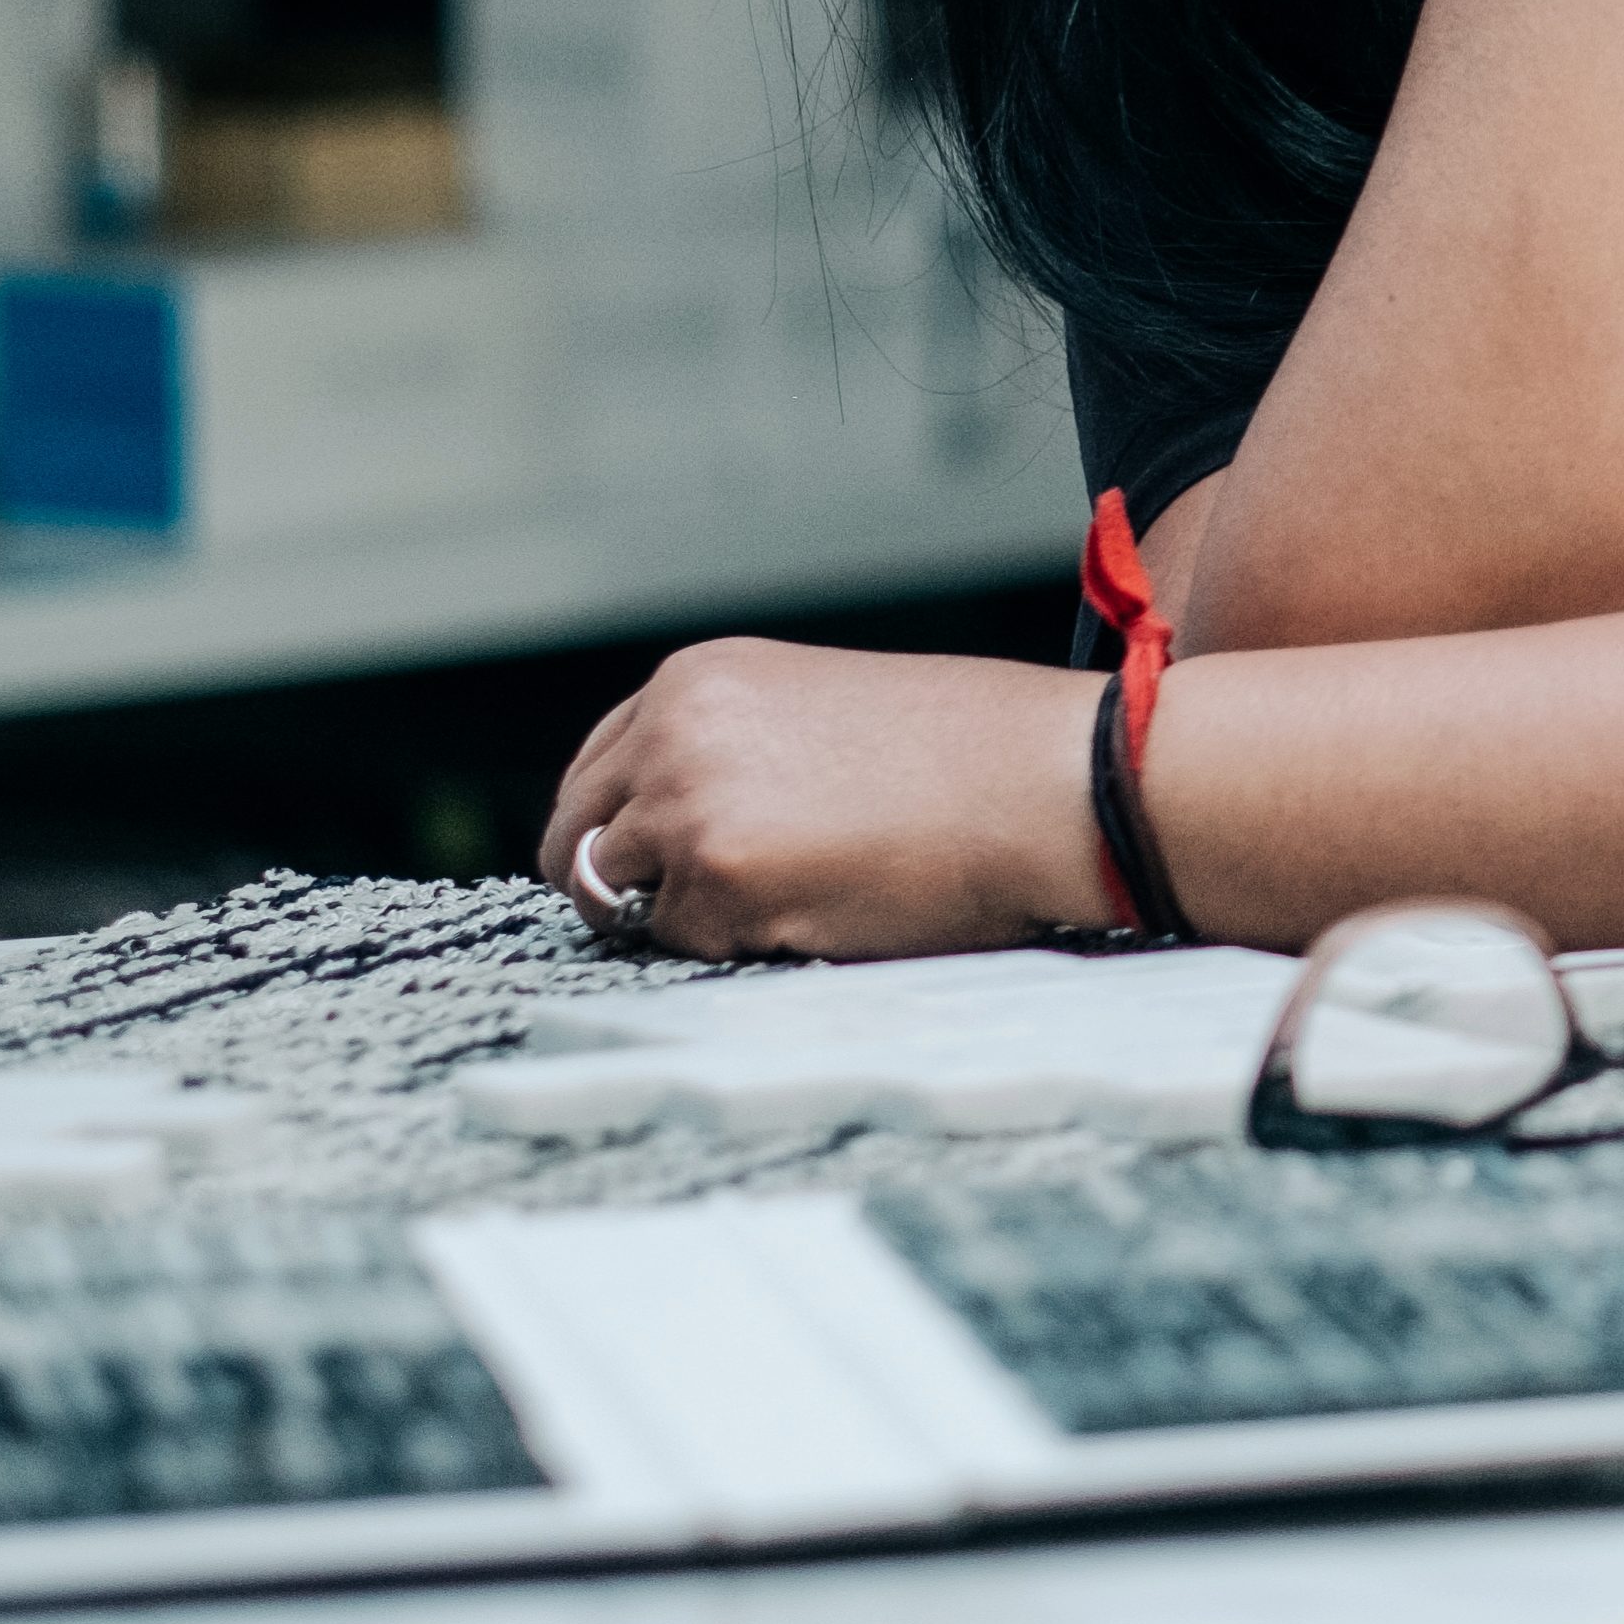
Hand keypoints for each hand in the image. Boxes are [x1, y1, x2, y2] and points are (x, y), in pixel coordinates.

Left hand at [542, 640, 1116, 961]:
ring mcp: (686, 804)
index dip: (618, 825)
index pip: (595, 767)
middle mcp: (672, 731)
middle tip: (693, 911)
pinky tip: (818, 910)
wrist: (1049, 778)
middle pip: (575, 837)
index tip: (647, 862)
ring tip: (783, 899)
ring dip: (683, 914)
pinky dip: (736, 945)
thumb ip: (738, 746)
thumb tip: (687, 819)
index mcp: (698, 678)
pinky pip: (682, 943)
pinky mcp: (718, 879)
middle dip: (622, 882)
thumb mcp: (826, 708)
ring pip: (618, 896)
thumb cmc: (974, 749)